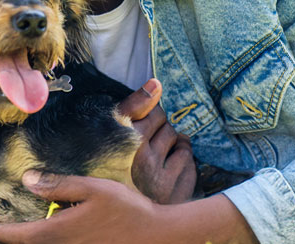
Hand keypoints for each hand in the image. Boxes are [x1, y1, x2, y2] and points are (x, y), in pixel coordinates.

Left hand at [0, 171, 257, 243]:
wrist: (156, 236)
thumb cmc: (126, 209)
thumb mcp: (93, 188)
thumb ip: (59, 185)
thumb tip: (27, 179)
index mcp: (58, 232)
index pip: (19, 236)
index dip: (1, 232)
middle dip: (16, 239)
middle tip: (4, 231)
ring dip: (36, 240)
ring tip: (28, 232)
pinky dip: (53, 241)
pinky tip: (60, 232)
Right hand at [117, 79, 196, 203]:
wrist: (106, 211)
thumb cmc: (104, 167)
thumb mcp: (110, 134)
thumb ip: (135, 106)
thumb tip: (157, 83)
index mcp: (124, 144)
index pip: (153, 113)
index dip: (148, 117)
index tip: (142, 126)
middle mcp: (143, 162)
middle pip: (167, 127)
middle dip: (159, 131)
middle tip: (145, 145)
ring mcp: (160, 181)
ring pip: (181, 144)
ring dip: (172, 146)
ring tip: (155, 157)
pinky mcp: (174, 196)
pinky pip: (190, 164)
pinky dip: (182, 163)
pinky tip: (166, 171)